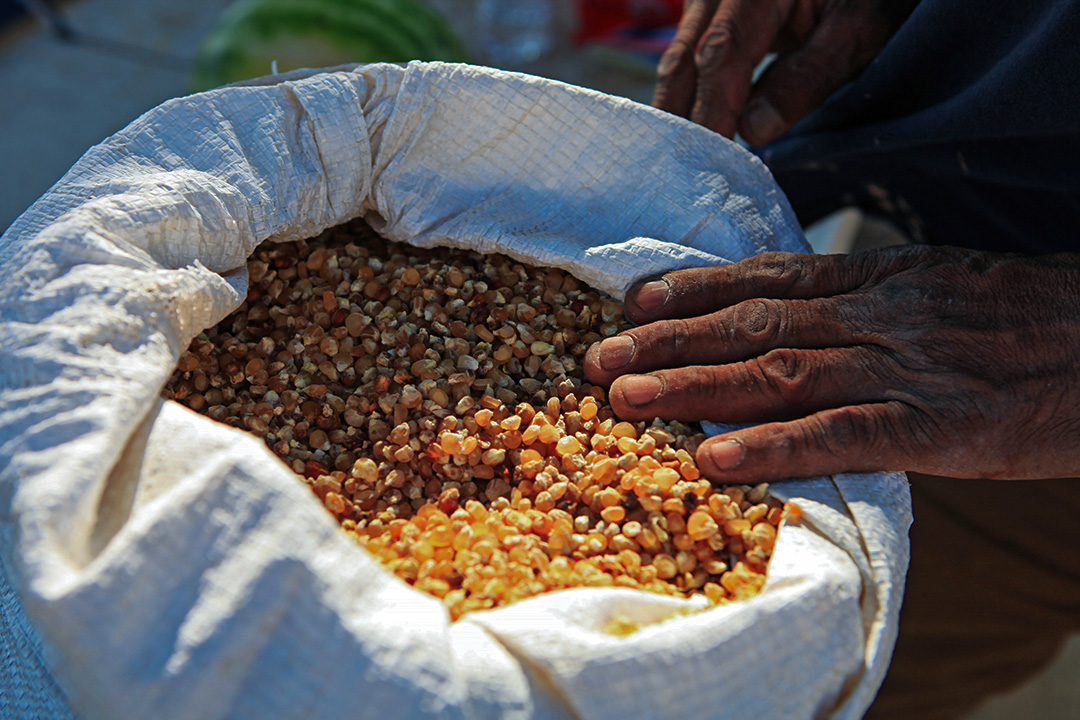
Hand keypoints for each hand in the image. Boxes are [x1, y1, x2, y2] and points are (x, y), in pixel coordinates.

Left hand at [585, 246, 1079, 481]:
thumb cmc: (1029, 323)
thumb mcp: (942, 288)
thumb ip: (868, 301)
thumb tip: (797, 316)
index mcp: (879, 281)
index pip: (767, 278)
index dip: (694, 290)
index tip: (634, 300)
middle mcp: (877, 316)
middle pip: (752, 324)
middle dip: (668, 340)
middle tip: (597, 357)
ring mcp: (904, 369)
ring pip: (779, 373)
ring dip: (694, 387)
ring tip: (625, 398)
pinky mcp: (936, 427)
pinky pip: (841, 435)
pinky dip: (774, 446)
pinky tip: (716, 458)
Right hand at [654, 0, 918, 143]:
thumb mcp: (858, 27)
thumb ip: (811, 74)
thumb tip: (754, 130)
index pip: (721, 55)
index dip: (711, 111)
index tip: (708, 161)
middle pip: (685, 60)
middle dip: (681, 120)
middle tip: (681, 178)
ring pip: (679, 61)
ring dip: (679, 112)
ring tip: (682, 163)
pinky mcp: (710, 13)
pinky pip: (688, 58)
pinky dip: (691, 96)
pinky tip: (696, 132)